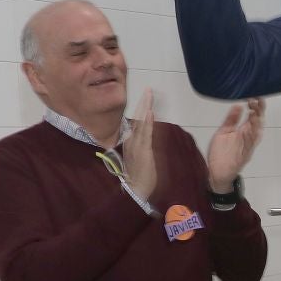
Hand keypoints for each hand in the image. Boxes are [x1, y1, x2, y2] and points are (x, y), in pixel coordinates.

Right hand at [121, 87, 159, 202]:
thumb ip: (142, 147)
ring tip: (149, 94)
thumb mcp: (139, 159)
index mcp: (130, 142)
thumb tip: (146, 137)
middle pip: (137, 118)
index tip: (146, 97)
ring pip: (141, 123)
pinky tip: (149, 112)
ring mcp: (136, 145)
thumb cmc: (138, 177)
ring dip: (145, 107)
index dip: (141, 109)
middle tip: (148, 89)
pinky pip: (145, 134)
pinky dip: (147, 122)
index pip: (136, 121)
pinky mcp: (142, 151)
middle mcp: (131, 141)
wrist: (136, 190)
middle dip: (143, 103)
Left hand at [207, 97, 263, 192]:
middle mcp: (247, 137)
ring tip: (255, 112)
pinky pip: (251, 146)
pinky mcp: (244, 155)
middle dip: (258, 112)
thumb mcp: (223, 132)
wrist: (215, 172)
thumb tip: (237, 105)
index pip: (253, 116)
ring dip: (257, 123)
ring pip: (256, 133)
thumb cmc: (220, 152)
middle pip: (258, 122)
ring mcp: (247, 146)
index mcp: (243, 131)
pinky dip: (252, 137)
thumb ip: (231, 120)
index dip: (255, 106)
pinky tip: (252, 129)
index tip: (254, 96)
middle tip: (256, 100)